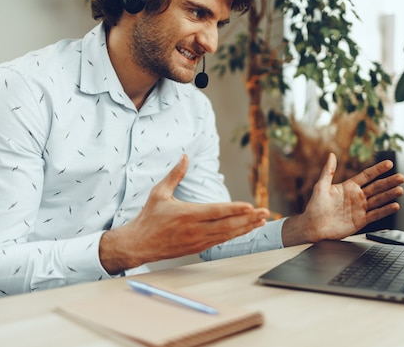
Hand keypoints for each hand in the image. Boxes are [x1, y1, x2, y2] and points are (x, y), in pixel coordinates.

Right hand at [100, 155, 269, 273]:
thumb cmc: (149, 218)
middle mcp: (195, 229)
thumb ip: (175, 175)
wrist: (139, 244)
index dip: (235, 209)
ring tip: (261, 221)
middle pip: (228, 224)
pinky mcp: (198, 247)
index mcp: (187, 214)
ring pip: (227, 234)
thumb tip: (185, 157)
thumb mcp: (159, 193)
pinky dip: (235, 235)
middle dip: (249, 219)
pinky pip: (221, 241)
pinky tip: (245, 230)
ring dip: (246, 228)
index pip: (217, 211)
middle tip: (265, 213)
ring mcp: (198, 240)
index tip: (250, 206)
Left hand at [282, 153, 403, 245]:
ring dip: (390, 195)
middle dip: (389, 182)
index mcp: (349, 187)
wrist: (313, 227)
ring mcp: (360, 208)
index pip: (367, 176)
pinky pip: (375, 214)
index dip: (378, 169)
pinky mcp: (361, 220)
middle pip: (376, 187)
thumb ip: (328, 171)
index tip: (389, 163)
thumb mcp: (321, 186)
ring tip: (400, 190)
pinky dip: (385, 211)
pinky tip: (394, 206)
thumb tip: (331, 155)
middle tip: (401, 177)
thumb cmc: (315, 207)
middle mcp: (356, 196)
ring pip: (378, 200)